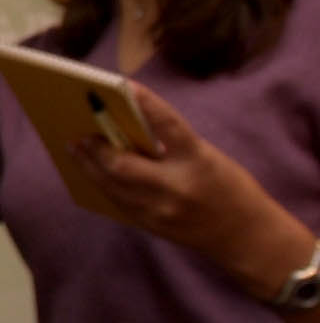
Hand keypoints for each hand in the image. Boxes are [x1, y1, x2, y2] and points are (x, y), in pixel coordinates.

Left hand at [74, 84, 314, 296]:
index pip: (167, 124)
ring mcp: (160, 211)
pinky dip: (101, 184)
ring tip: (75, 148)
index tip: (124, 85)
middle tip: (80, 131)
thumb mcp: (207, 158)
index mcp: (198, 160)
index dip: (146, 102)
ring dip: (88, 166)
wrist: (248, 237)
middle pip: (122, 165)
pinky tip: (89, 171)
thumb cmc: (230, 188)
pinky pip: (117, 202)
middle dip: (97, 148)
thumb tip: (126, 130)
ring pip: (111, 186)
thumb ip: (172, 145)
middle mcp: (176, 187)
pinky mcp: (151, 226)